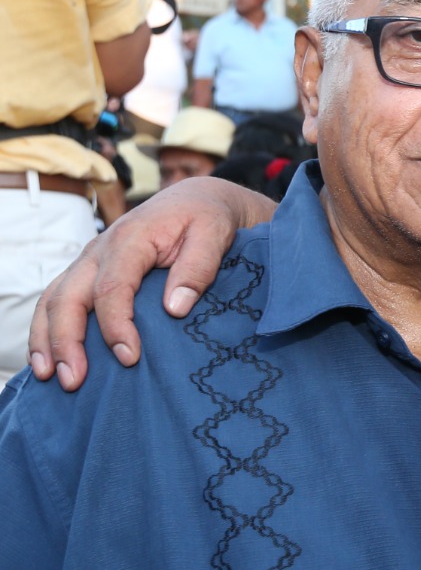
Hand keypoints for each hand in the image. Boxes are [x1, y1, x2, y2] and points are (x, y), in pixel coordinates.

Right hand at [27, 177, 277, 390]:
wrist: (196, 200)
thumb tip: (175, 308)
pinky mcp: (88, 270)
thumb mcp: (213, 235)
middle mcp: (100, 249)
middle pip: (68, 296)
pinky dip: (46, 329)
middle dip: (66, 341)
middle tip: (75, 381)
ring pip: (53, 299)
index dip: (116, 326)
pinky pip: (56, 299)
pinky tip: (48, 360)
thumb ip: (198, 268)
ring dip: (47, 340)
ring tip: (48, 377)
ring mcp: (89, 260)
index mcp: (131, 239)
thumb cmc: (206, 218)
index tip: (129, 357)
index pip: (112, 287)